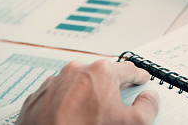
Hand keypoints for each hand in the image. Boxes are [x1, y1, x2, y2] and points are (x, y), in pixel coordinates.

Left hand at [16, 60, 158, 124]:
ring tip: (88, 116)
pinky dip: (66, 103)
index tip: (140, 79)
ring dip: (86, 94)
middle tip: (114, 106)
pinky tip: (70, 118)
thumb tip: (149, 98)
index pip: (129, 70)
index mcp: (102, 72)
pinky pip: (58, 94)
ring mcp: (55, 81)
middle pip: (102, 75)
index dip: (138, 77)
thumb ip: (148, 107)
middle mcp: (77, 70)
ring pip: (79, 83)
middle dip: (110, 88)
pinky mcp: (38, 95)